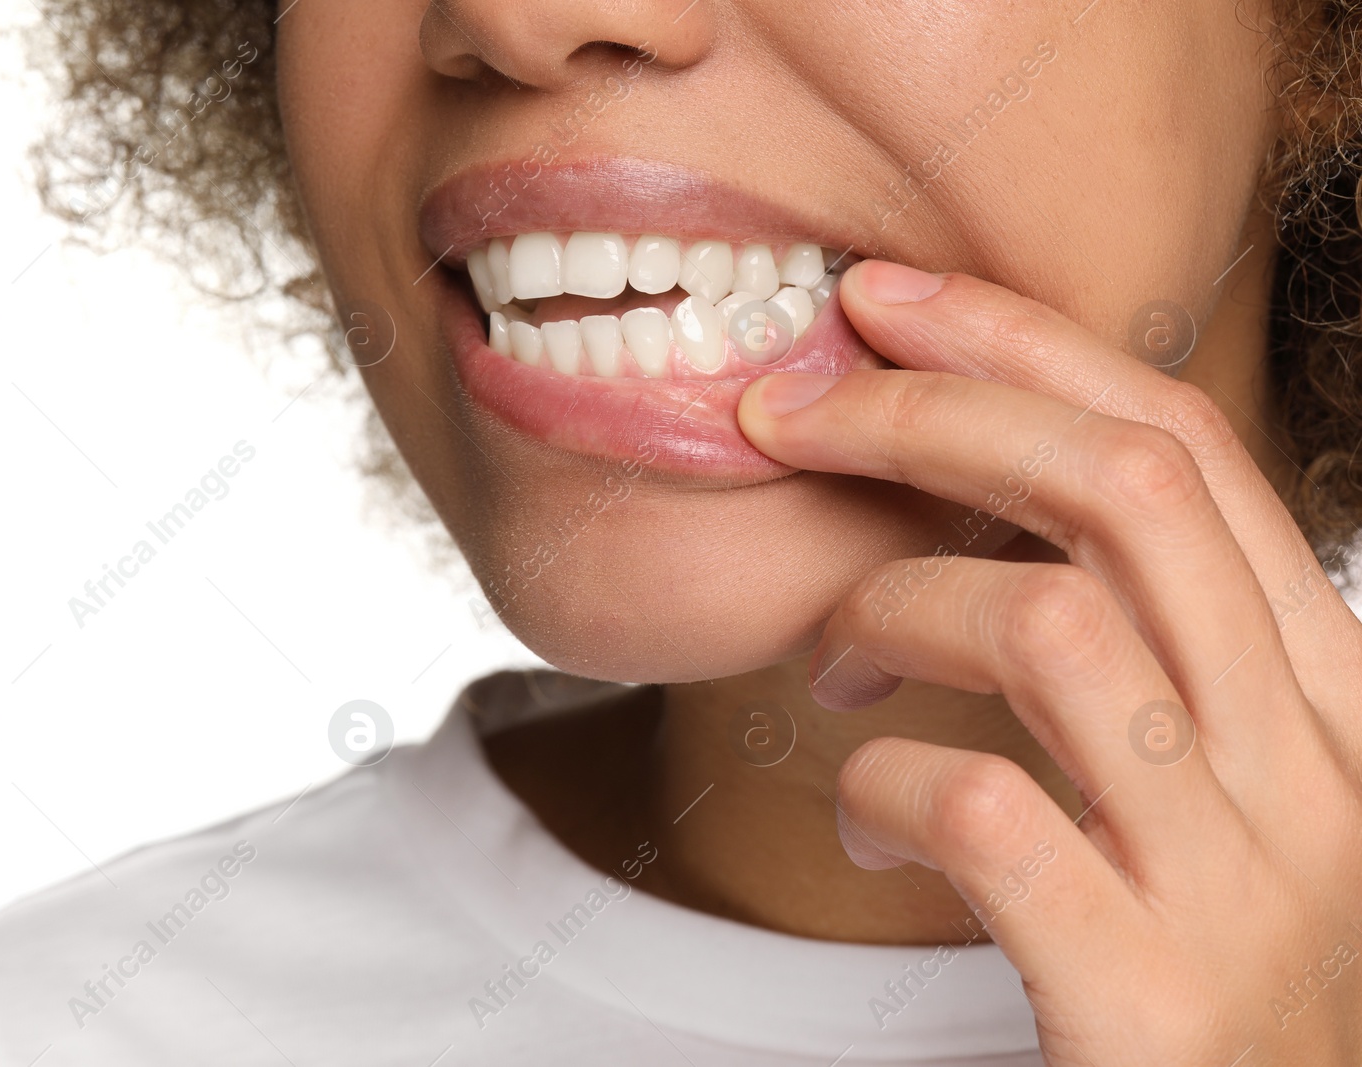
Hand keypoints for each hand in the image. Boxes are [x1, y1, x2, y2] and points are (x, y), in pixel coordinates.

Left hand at [737, 260, 1361, 1065]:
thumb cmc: (1189, 971)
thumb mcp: (1202, 788)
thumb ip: (1138, 657)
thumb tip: (974, 501)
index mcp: (1335, 701)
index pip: (1192, 449)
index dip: (1028, 345)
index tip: (887, 303)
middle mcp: (1328, 774)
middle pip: (1125, 489)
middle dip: (928, 413)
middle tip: (788, 412)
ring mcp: (1253, 888)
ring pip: (1051, 623)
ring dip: (890, 604)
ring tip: (833, 658)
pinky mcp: (1156, 1001)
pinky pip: (985, 807)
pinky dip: (881, 786)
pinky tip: (861, 825)